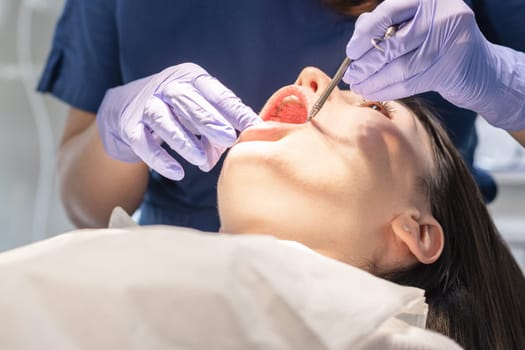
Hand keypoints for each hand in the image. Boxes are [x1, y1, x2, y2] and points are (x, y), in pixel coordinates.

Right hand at [97, 63, 260, 179]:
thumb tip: (238, 148)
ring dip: (184, 141)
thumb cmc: (178, 111)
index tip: (254, 128)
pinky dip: (160, 159)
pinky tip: (177, 173)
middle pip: (187, 100)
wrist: (128, 109)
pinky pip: (143, 142)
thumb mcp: (201, 112)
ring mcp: (146, 105)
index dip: (235, 111)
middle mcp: (167, 87)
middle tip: (228, 139)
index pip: (216, 93)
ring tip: (203, 161)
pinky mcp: (130, 126)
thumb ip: (220, 128)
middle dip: (209, 120)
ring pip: (163, 120)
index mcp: (192, 78)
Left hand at [344, 0, 524, 129]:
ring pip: (400, 66)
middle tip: (350, 73)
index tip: (351, 50)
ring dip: (373, 80)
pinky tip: (372, 92)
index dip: (365, 33)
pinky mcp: (450, 69)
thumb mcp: (416, 23)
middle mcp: (443, 15)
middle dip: (366, 62)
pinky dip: (387, 89)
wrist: (478, 65)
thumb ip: (389, 24)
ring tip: (357, 85)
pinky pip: (410, 83)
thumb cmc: (438, 41)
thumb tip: (357, 37)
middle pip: (393, 43)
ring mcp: (450, 42)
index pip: (389, 12)